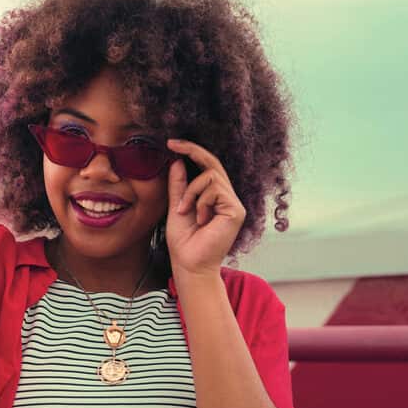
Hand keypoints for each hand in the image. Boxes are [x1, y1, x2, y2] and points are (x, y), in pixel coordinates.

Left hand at [164, 138, 245, 278]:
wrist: (189, 264)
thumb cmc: (183, 241)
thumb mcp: (176, 206)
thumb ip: (179, 185)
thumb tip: (177, 162)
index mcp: (214, 197)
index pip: (208, 167)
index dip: (192, 152)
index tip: (171, 143)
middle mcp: (227, 198)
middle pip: (213, 164)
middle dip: (192, 151)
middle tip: (172, 144)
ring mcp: (233, 203)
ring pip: (210, 176)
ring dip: (191, 191)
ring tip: (185, 211)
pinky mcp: (236, 210)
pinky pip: (215, 190)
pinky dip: (200, 201)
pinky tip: (199, 219)